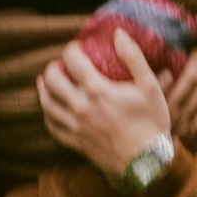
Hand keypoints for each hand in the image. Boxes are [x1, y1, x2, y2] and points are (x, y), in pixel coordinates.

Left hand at [37, 29, 174, 184]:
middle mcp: (80, 106)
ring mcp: (75, 126)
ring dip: (44, 88)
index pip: (72, 60)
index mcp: (97, 89)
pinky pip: (52, 125)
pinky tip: (52, 108)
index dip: (72, 49)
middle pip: (52, 79)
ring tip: (47, 81)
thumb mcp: (149, 86)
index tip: (78, 47)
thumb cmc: (152, 122)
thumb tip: (118, 34)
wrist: (147, 162)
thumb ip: (133, 57)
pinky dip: (48, 114)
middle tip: (61, 64)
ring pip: (47, 103)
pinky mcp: (75, 142)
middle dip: (53, 66)